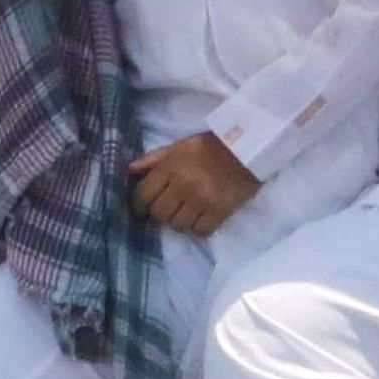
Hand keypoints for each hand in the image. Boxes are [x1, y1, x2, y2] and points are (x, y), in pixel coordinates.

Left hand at [129, 131, 259, 237]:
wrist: (249, 149)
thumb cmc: (211, 146)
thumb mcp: (179, 146)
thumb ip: (153, 159)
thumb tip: (128, 170)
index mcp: (171, 167)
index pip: (143, 195)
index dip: (139, 204)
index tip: (142, 206)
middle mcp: (183, 185)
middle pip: (159, 213)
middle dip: (159, 213)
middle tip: (167, 208)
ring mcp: (202, 201)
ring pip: (178, 225)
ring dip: (179, 221)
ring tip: (185, 213)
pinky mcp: (219, 212)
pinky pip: (200, 231)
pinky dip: (197, 228)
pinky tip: (200, 219)